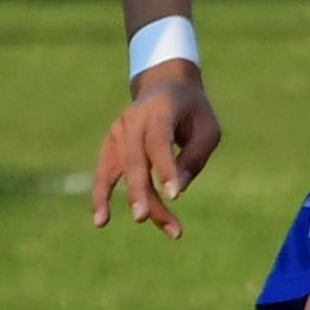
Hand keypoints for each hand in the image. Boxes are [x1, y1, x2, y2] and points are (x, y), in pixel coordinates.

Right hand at [94, 66, 219, 238]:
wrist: (166, 87)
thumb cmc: (193, 112)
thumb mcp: (208, 129)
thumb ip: (194, 158)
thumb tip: (176, 192)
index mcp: (160, 109)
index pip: (159, 142)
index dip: (165, 169)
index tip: (174, 196)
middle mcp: (134, 119)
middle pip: (135, 160)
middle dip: (139, 190)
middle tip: (143, 218)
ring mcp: (118, 131)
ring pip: (121, 171)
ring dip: (129, 198)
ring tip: (118, 223)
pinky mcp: (111, 144)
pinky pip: (105, 173)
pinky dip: (101, 196)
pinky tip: (101, 221)